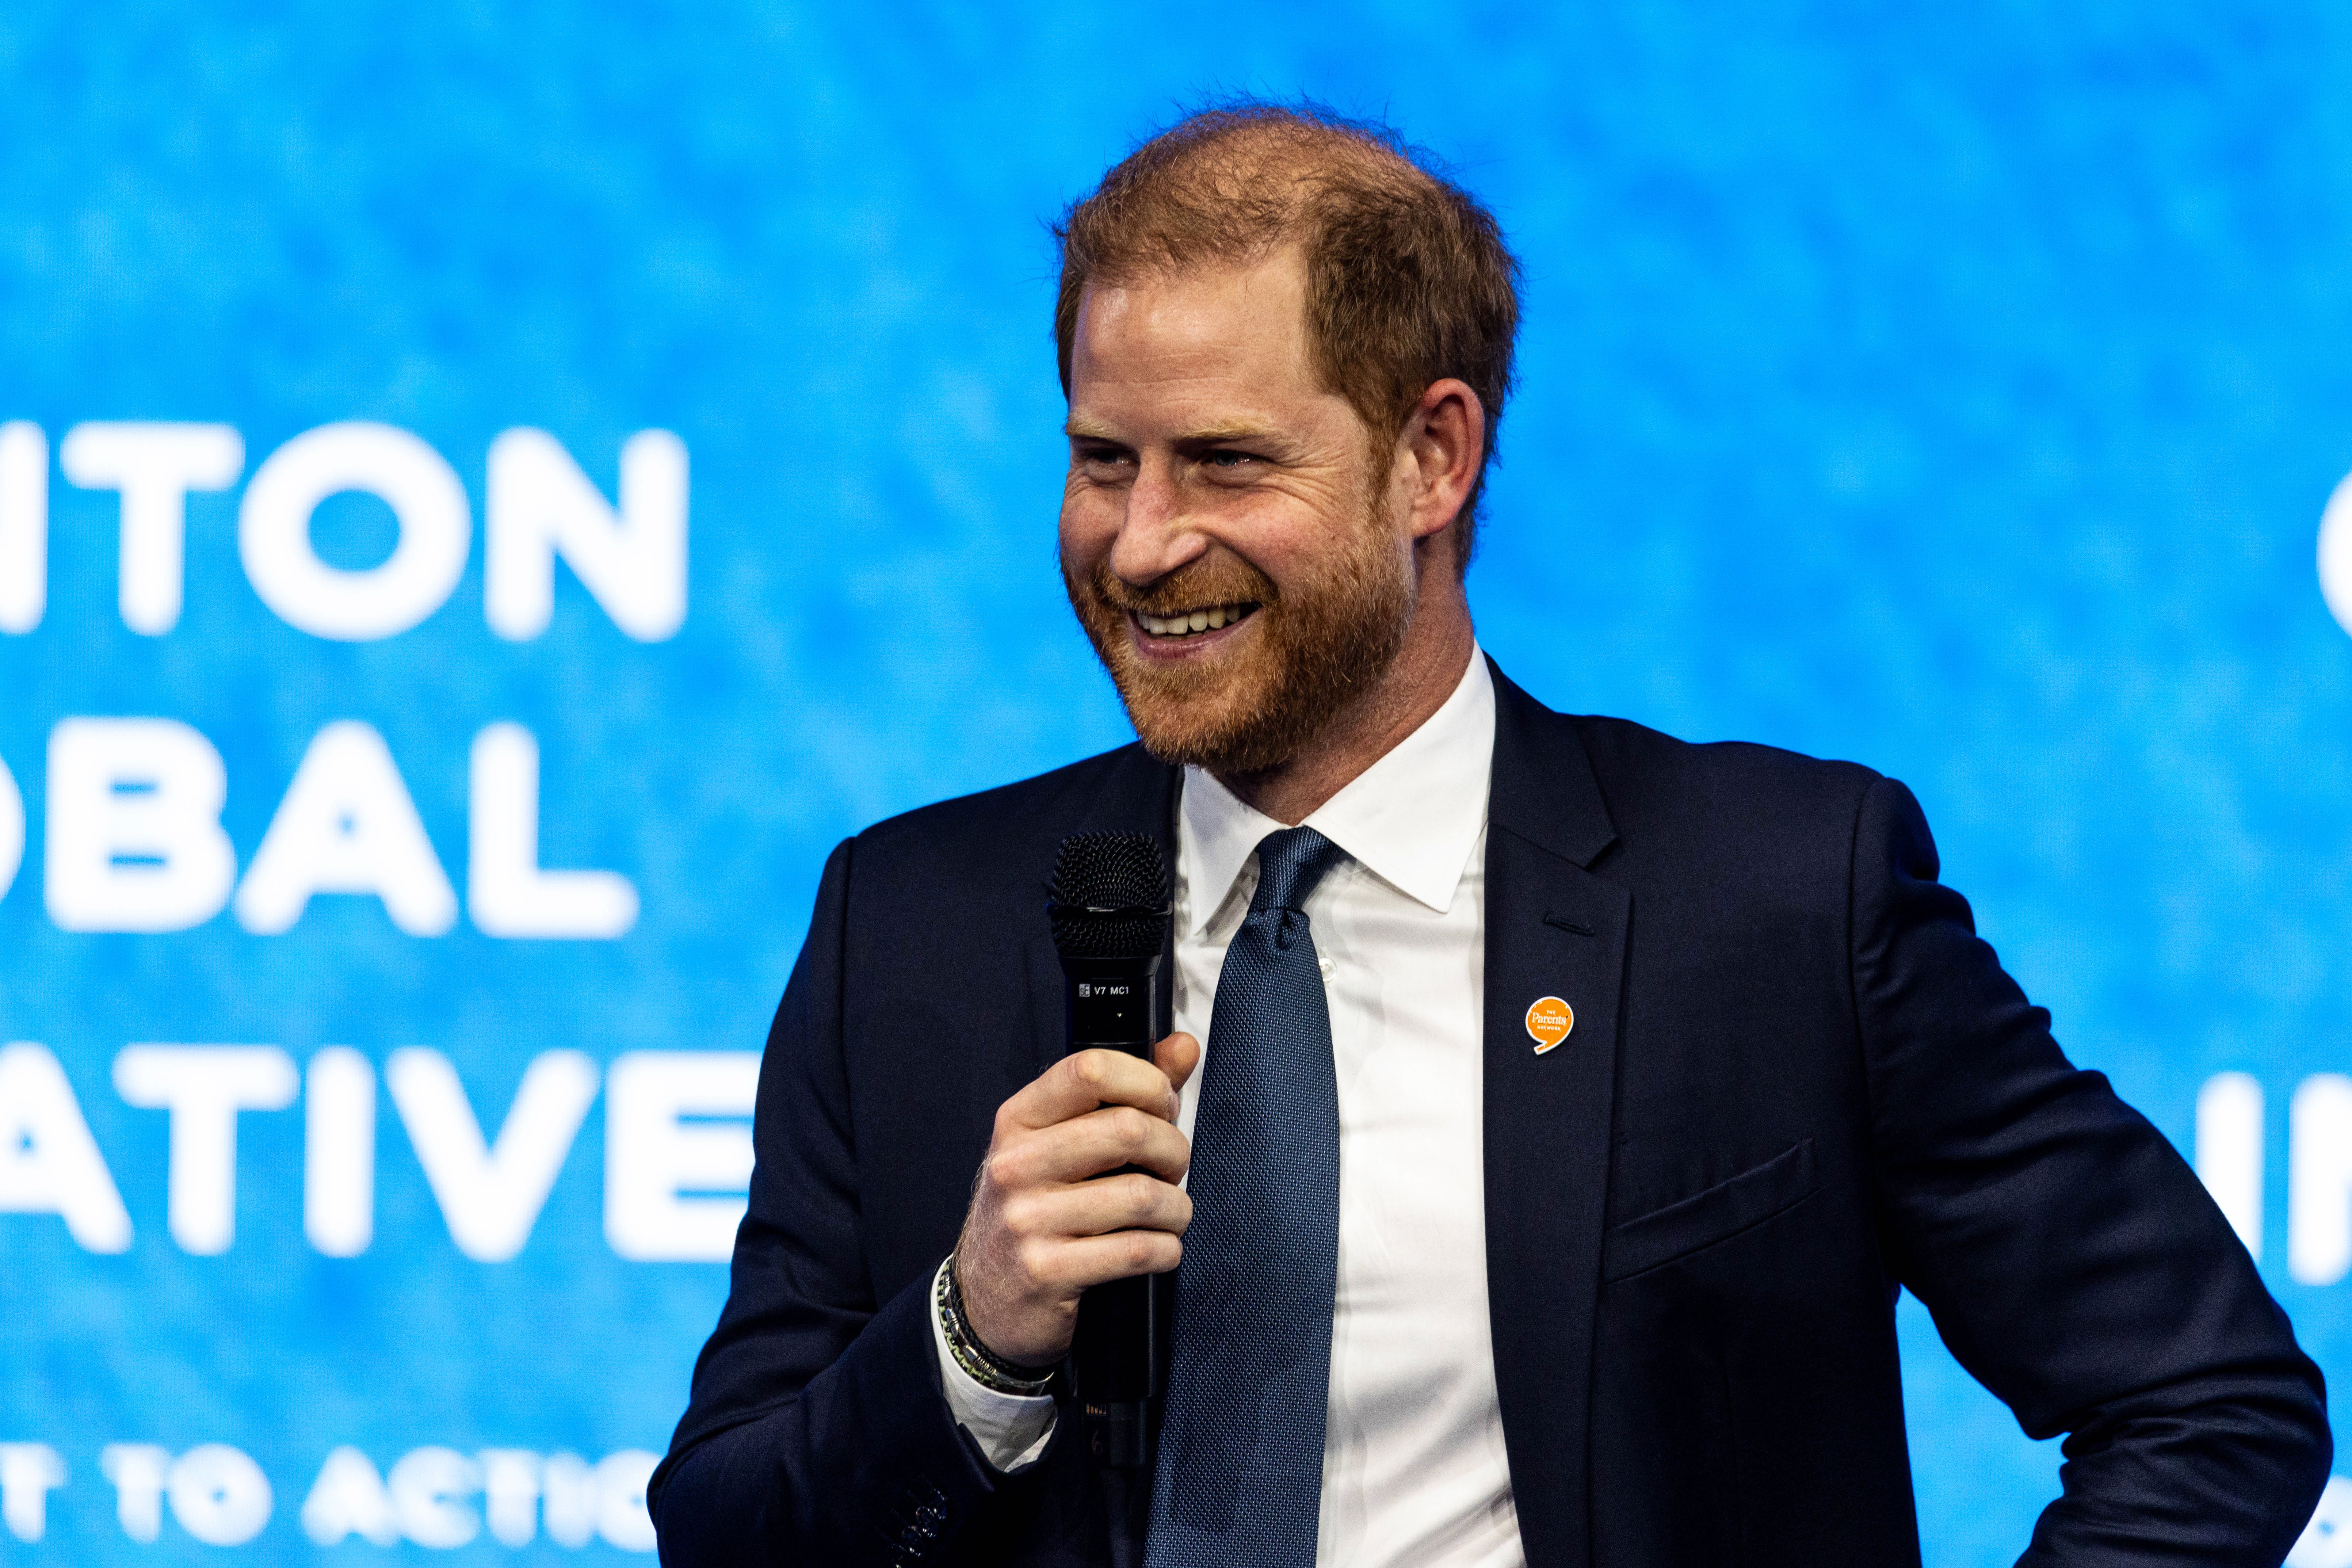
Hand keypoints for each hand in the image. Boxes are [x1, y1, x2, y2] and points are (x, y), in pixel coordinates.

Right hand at [953, 1034, 1199, 1365]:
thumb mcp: (1062, 1144)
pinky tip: (1160, 1249)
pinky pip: (1136, 1251)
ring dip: (1176, 1208)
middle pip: (1128, 1129)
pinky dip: (1166, 1250)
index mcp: (1019, 1120)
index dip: (1147, 1083)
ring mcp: (1027, 1219)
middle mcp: (1016, 1164)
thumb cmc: (1036, 1210)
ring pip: (1142, 1194)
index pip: (1091, 1069)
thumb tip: (1184, 1045)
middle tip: (1172, 1169)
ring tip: (1170, 1214)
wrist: (984, 1299)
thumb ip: (1126, 1092)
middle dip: (1174, 1150)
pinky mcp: (1046, 1271)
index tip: (1163, 1108)